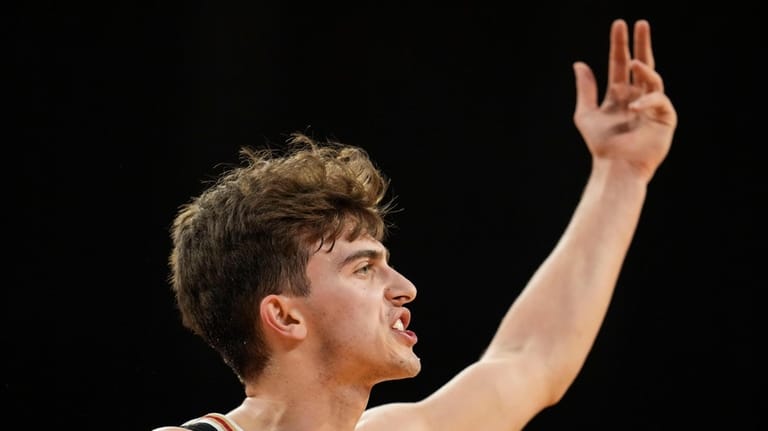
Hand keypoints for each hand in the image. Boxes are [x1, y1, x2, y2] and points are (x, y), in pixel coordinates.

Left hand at [573, 19, 677, 180]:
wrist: (615, 167)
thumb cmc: (601, 145)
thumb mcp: (586, 114)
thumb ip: (585, 89)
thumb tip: (579, 63)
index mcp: (619, 94)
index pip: (620, 64)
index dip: (619, 45)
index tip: (619, 25)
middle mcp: (636, 97)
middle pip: (642, 64)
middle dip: (641, 44)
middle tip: (640, 24)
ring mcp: (652, 107)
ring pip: (653, 79)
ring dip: (644, 69)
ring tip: (633, 62)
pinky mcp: (665, 119)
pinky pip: (659, 101)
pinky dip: (647, 100)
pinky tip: (634, 106)